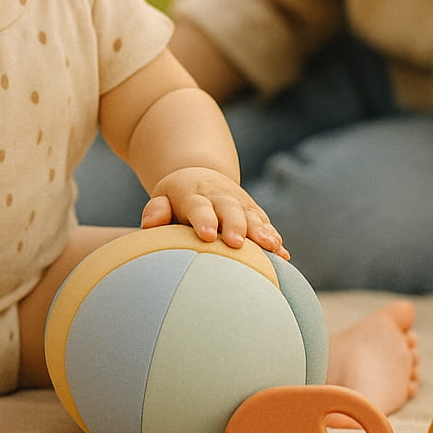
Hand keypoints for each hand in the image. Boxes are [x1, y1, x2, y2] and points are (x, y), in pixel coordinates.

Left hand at [139, 167, 288, 259]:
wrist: (202, 177)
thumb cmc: (177, 199)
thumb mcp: (163, 197)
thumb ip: (156, 210)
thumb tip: (149, 223)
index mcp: (193, 194)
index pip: (198, 206)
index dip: (203, 219)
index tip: (207, 235)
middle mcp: (220, 197)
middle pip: (229, 209)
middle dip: (235, 225)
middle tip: (236, 243)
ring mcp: (240, 204)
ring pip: (252, 217)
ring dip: (262, 231)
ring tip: (270, 247)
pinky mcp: (254, 213)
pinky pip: (266, 226)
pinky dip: (274, 239)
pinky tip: (283, 255)